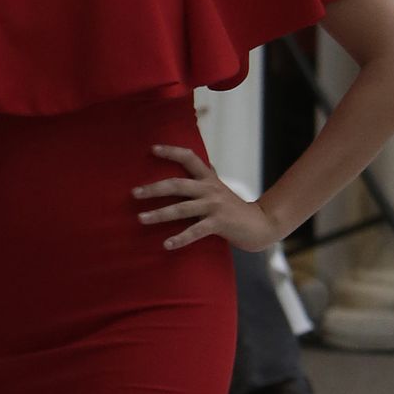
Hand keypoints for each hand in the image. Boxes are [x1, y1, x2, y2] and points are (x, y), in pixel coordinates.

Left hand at [132, 145, 279, 252]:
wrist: (260, 225)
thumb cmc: (234, 208)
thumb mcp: (220, 188)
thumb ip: (208, 176)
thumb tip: (201, 162)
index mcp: (209, 178)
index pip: (189, 157)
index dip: (171, 151)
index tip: (152, 149)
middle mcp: (210, 189)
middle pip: (177, 185)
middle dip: (154, 188)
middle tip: (134, 193)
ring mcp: (214, 206)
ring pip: (181, 208)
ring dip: (159, 214)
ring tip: (141, 219)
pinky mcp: (219, 224)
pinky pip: (195, 232)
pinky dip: (180, 239)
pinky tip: (166, 244)